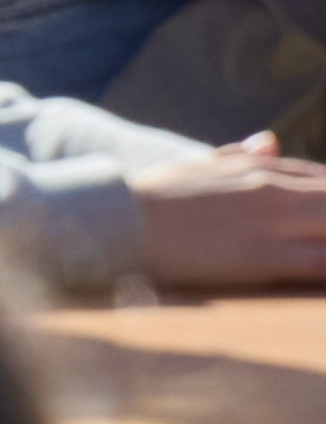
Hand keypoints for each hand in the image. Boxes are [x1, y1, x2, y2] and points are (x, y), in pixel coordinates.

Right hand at [130, 135, 325, 291]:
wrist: (118, 222)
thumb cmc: (150, 197)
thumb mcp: (194, 166)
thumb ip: (236, 155)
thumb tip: (268, 140)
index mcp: (256, 168)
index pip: (319, 176)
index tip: (323, 209)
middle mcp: (271, 190)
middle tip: (320, 229)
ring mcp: (270, 223)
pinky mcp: (264, 258)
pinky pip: (320, 263)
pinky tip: (325, 284)